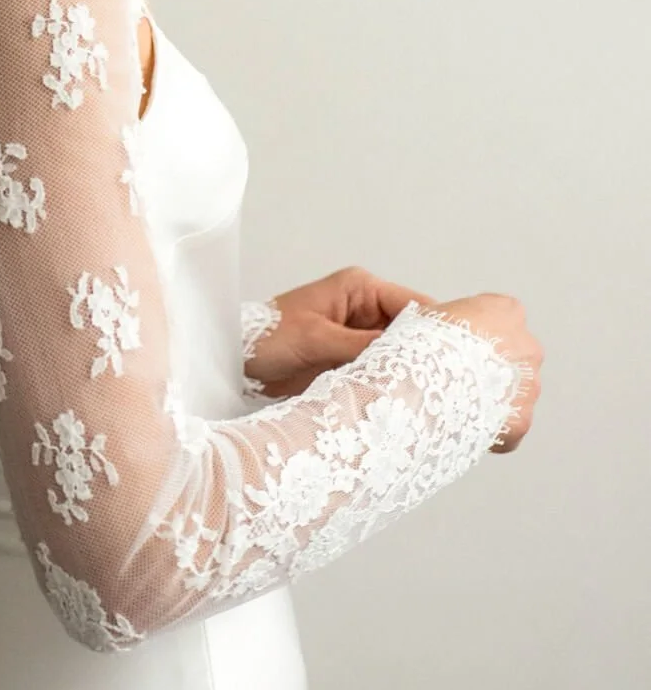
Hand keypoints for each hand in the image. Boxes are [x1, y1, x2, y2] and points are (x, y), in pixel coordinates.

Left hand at [245, 264, 433, 400]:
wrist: (233, 361)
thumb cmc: (266, 337)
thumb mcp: (316, 338)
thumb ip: (362, 345)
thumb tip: (405, 354)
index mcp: (359, 288)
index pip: (413, 305)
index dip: (435, 329)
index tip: (455, 356)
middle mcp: (365, 308)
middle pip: (410, 331)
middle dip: (423, 354)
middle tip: (445, 384)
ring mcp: (358, 335)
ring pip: (397, 353)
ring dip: (404, 372)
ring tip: (427, 396)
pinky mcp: (349, 359)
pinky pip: (378, 370)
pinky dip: (387, 383)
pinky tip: (400, 401)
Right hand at [412, 293, 543, 453]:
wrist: (431, 384)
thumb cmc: (428, 344)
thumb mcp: (426, 315)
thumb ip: (443, 315)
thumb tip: (434, 320)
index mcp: (506, 312)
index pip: (501, 315)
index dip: (478, 331)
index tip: (459, 342)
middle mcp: (528, 345)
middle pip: (514, 354)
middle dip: (491, 365)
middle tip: (458, 374)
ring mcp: (530, 384)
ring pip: (515, 390)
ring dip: (494, 395)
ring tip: (458, 401)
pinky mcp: (523, 418)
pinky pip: (509, 422)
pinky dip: (492, 424)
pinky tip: (465, 422)